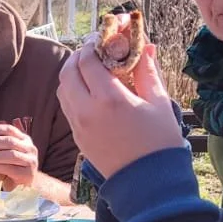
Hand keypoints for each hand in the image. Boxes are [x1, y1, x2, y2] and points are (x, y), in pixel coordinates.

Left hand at [0, 121, 38, 187]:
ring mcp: (30, 161)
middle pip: (9, 141)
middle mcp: (29, 148)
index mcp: (24, 139)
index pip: (10, 130)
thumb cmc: (11, 167)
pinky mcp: (27, 174)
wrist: (23, 185)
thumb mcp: (4, 153)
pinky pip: (9, 168)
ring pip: (10, 155)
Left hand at [56, 41, 184, 178]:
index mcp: (109, 99)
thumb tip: (145, 45)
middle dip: (78, 56)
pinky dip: (71, 91)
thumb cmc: (160, 142)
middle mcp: (87, 110)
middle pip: (68, 71)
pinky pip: (66, 106)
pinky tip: (89, 89)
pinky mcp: (77, 136)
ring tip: (90, 68)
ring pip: (62, 88)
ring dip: (72, 73)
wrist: (148, 184)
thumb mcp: (159, 102)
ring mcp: (78, 125)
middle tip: (93, 50)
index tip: (102, 38)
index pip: (88, 60)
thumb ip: (148, 71)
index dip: (92, 44)